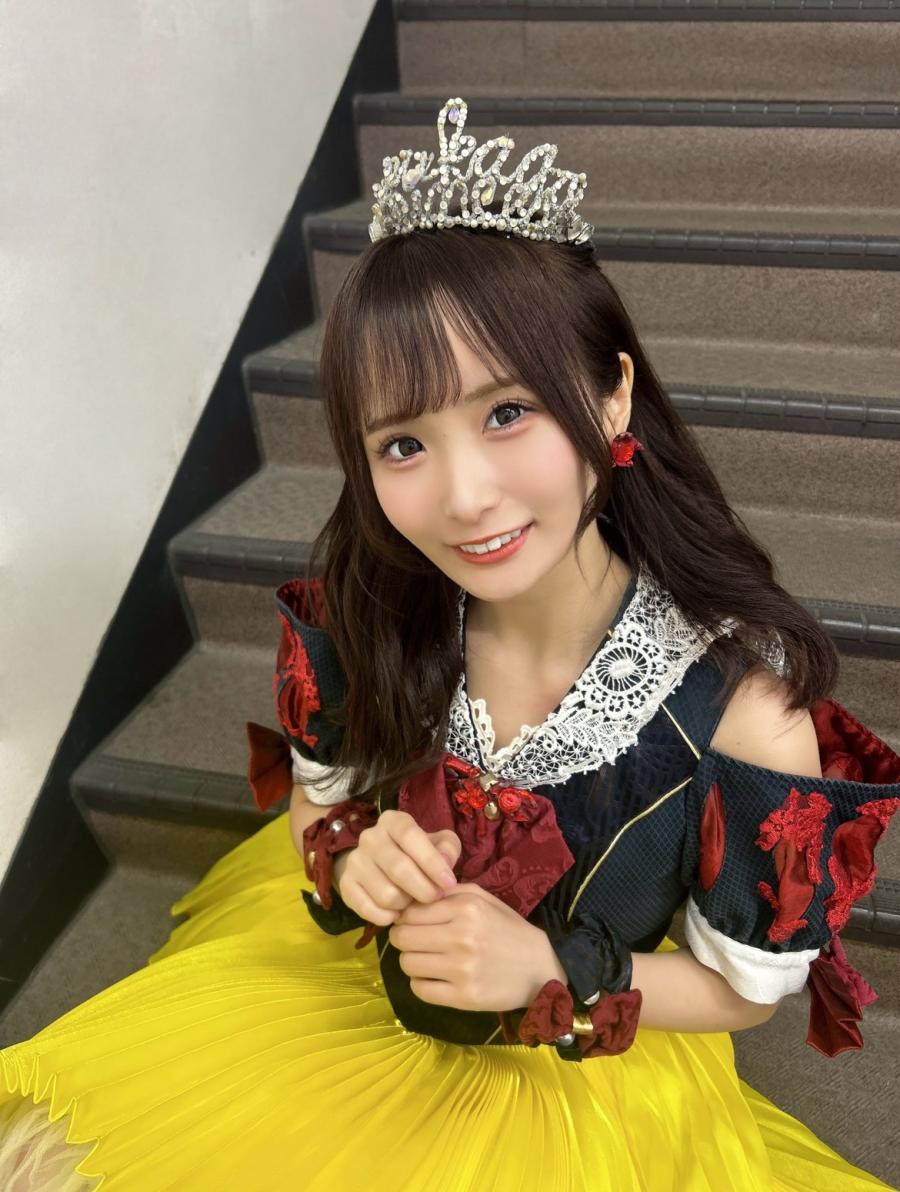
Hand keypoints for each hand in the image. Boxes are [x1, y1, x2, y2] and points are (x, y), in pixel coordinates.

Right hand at [336, 809, 460, 926]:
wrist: (380, 864)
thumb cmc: (417, 852)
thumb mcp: (438, 843)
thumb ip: (447, 849)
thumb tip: (445, 863)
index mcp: (393, 821)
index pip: (410, 836)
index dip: (432, 861)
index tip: (449, 883)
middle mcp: (369, 837)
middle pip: (398, 868)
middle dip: (424, 889)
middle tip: (435, 898)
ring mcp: (354, 861)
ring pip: (386, 894)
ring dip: (406, 904)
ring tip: (413, 901)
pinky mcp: (345, 884)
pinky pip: (368, 909)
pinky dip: (387, 917)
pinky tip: (396, 913)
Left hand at [388, 882, 559, 1012]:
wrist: (541, 966)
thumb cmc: (508, 929)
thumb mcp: (482, 899)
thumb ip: (448, 892)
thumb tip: (411, 897)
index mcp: (466, 909)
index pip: (410, 912)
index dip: (406, 917)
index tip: (412, 923)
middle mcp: (462, 937)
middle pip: (403, 938)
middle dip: (403, 938)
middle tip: (415, 942)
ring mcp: (462, 969)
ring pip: (407, 964)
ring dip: (412, 961)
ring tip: (427, 960)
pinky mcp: (464, 997)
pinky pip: (420, 990)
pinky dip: (421, 984)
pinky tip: (434, 978)